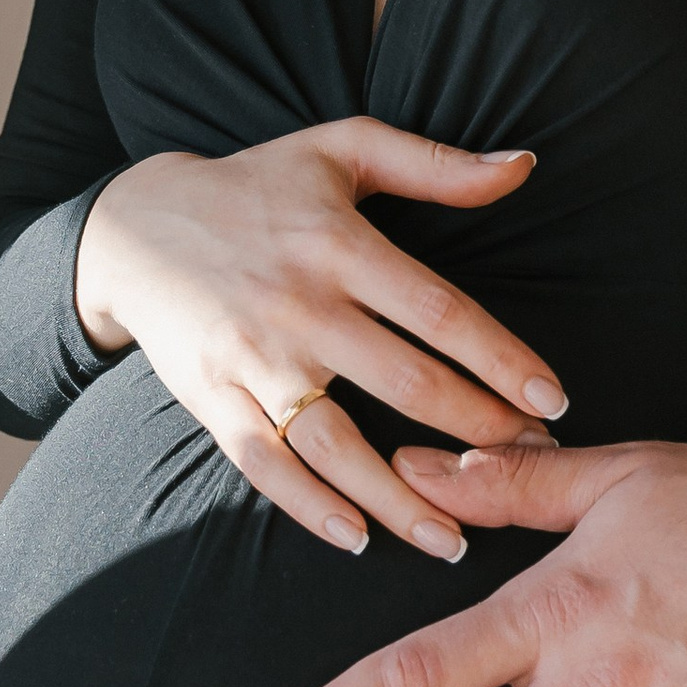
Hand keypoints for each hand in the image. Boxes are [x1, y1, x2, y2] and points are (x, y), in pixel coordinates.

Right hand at [74, 120, 567, 559]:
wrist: (136, 224)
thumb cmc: (258, 184)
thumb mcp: (344, 148)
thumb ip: (437, 164)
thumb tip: (524, 166)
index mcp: (340, 244)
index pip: (440, 312)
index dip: (500, 360)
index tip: (550, 400)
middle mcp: (299, 306)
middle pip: (402, 382)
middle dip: (473, 431)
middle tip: (530, 466)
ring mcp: (252, 359)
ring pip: (335, 442)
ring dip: (399, 496)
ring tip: (454, 538)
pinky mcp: (211, 398)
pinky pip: (265, 465)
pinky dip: (310, 507)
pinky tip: (358, 538)